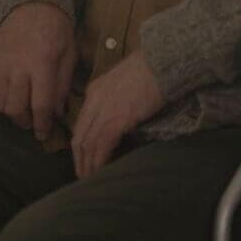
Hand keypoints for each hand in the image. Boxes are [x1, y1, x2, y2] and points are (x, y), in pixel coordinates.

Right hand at [0, 1, 77, 142]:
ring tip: (22, 111)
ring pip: (1, 104)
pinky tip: (12, 98)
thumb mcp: (69, 54)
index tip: (44, 134)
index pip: (40, 105)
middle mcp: (19, 67)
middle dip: (25, 122)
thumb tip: (59, 112)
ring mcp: (2, 65)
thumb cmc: (57, 30)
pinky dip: (0, 100)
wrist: (33, 4)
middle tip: (33, 123)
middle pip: (16, 109)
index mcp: (43, 64)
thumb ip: (63, 84)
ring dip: (12, 113)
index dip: (42, 124)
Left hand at [71, 51, 163, 177]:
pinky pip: (101, 146)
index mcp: (95, 90)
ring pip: (87, 144)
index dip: (81, 141)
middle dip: (79, 158)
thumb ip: (115, 96)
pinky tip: (100, 171)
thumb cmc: (150, 68)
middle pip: (79, 135)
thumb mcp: (124, 79)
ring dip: (87, 164)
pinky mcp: (116, 120)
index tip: (83, 155)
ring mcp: (104, 111)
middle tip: (83, 174)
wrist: (161, 62)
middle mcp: (94, 101)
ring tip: (90, 179)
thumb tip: (120, 114)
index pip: (82, 121)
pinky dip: (99, 161)